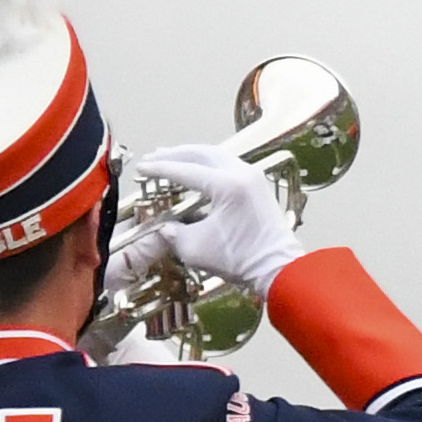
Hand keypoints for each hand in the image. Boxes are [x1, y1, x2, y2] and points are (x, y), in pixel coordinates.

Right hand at [128, 137, 309, 299]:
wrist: (279, 268)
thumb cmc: (241, 260)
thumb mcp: (194, 248)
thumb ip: (173, 233)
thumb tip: (164, 225)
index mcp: (227, 186)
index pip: (186, 171)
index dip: (160, 169)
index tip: (142, 168)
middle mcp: (242, 174)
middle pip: (202, 153)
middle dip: (174, 154)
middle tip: (153, 157)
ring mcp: (253, 177)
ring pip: (217, 155)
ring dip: (192, 155)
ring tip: (170, 158)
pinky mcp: (258, 185)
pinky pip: (228, 164)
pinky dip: (208, 163)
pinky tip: (196, 170)